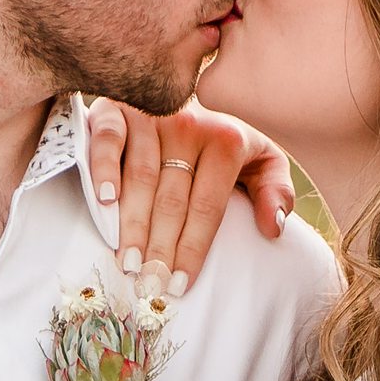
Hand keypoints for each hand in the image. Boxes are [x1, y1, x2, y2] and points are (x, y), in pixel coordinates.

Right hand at [82, 100, 296, 291]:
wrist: (182, 94)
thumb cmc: (221, 140)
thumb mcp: (261, 159)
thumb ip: (276, 190)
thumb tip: (274, 227)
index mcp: (226, 140)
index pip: (207, 206)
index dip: (193, 248)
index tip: (179, 285)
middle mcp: (188, 124)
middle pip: (171, 199)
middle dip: (160, 248)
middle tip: (149, 285)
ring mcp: (151, 116)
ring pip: (140, 178)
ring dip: (131, 223)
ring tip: (128, 262)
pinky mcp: (118, 109)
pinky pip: (108, 141)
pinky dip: (104, 170)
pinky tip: (105, 202)